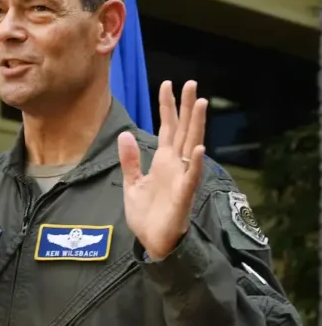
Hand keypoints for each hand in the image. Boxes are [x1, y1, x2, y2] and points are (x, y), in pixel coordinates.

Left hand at [117, 80, 207, 259]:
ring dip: (196, 126)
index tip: (167, 84)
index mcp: (163, 161)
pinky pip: (192, 177)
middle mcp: (175, 165)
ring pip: (192, 146)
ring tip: (200, 103)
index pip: (167, 127)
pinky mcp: (184, 196)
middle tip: (191, 83)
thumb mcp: (132, 183)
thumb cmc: (146, 215)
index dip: (167, 107)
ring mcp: (182, 178)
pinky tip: (200, 148)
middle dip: (186, 107)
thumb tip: (125, 134)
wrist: (152, 242)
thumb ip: (130, 160)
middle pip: (183, 130)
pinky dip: (196, 163)